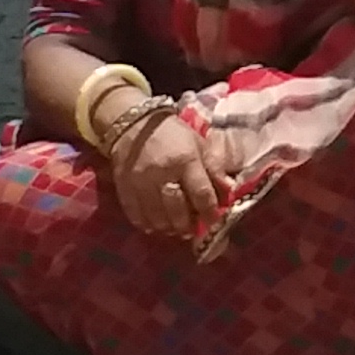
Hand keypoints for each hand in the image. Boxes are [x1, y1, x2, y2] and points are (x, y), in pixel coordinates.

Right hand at [110, 104, 225, 240]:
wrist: (135, 125)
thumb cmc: (174, 135)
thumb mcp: (201, 145)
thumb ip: (215, 169)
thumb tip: (230, 192)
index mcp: (185, 161)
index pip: (201, 193)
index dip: (210, 212)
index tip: (214, 222)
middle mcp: (162, 174)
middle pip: (176, 210)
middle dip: (187, 225)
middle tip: (193, 230)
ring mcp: (140, 183)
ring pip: (156, 217)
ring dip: (168, 228)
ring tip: (176, 229)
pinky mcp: (124, 188)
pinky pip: (135, 215)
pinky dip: (147, 224)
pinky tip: (155, 226)